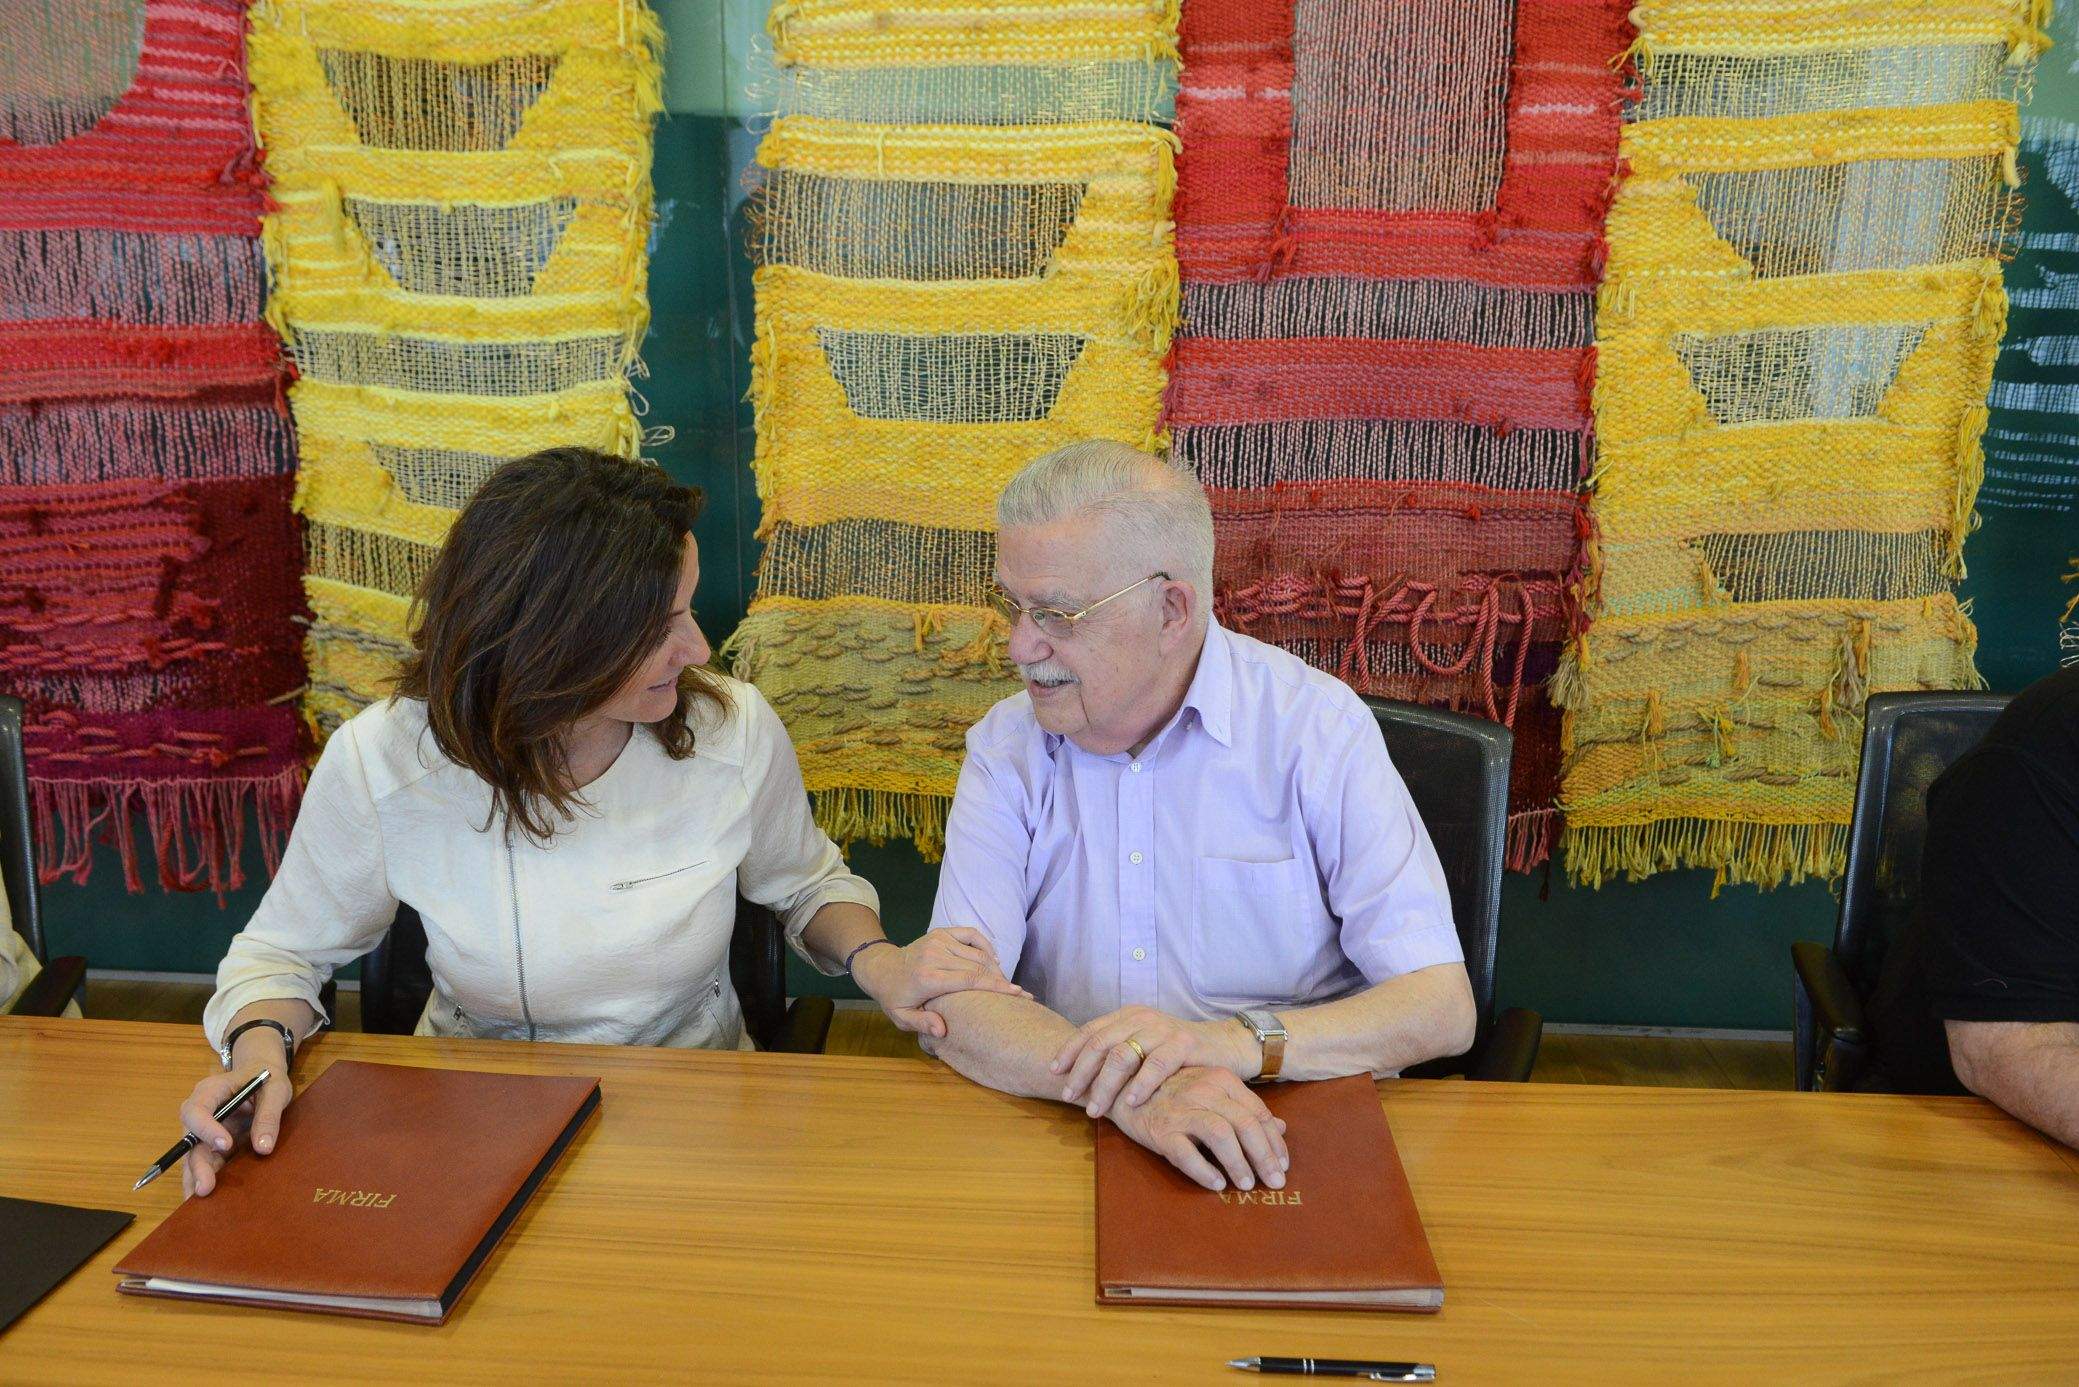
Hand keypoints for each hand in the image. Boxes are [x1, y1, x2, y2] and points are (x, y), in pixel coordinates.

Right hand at [178, 1033, 293, 1197]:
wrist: (264, 1075)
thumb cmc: (267, 1078)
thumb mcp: (275, 1090)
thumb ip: (269, 1115)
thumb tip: (263, 1148)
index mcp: (210, 1092)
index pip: (196, 1111)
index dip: (206, 1129)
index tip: (226, 1145)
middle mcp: (201, 1113)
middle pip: (191, 1140)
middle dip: (197, 1165)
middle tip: (204, 1188)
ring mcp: (205, 1131)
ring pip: (195, 1156)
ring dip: (196, 1178)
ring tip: (199, 1202)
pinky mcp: (214, 1145)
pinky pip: (208, 1162)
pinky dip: (207, 1178)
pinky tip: (207, 1200)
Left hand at [851, 928, 1031, 1038]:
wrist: (882, 968)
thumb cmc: (895, 997)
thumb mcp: (902, 1017)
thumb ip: (922, 1024)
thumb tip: (943, 1030)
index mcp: (928, 977)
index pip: (970, 980)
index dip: (997, 987)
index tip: (1018, 994)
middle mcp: (935, 955)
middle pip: (979, 967)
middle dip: (1002, 980)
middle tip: (1020, 993)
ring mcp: (939, 940)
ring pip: (978, 953)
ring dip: (995, 967)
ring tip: (1005, 983)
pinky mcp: (941, 932)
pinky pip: (971, 934)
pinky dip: (986, 945)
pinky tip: (994, 960)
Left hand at [1051, 1005, 1258, 1117]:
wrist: (1224, 1046)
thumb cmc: (1178, 1053)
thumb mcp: (1144, 1046)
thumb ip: (1117, 1053)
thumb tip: (1078, 1075)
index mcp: (1127, 1016)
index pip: (1090, 1031)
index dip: (1069, 1052)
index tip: (1054, 1073)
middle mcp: (1142, 1018)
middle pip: (1100, 1044)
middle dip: (1081, 1073)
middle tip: (1069, 1097)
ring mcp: (1163, 1030)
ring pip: (1123, 1055)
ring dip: (1105, 1085)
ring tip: (1095, 1109)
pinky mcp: (1184, 1044)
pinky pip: (1156, 1065)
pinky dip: (1140, 1085)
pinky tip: (1130, 1103)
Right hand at [1105, 1066, 1289, 1192]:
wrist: (1122, 1086)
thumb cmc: (1171, 1092)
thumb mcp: (1210, 1093)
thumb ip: (1244, 1107)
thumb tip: (1282, 1127)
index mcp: (1220, 1079)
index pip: (1258, 1113)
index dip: (1275, 1142)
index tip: (1282, 1165)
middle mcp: (1203, 1090)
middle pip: (1245, 1124)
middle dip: (1265, 1157)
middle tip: (1275, 1182)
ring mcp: (1181, 1109)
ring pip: (1221, 1135)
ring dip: (1238, 1163)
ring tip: (1246, 1185)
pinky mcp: (1160, 1129)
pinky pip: (1186, 1153)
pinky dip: (1204, 1170)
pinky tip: (1216, 1184)